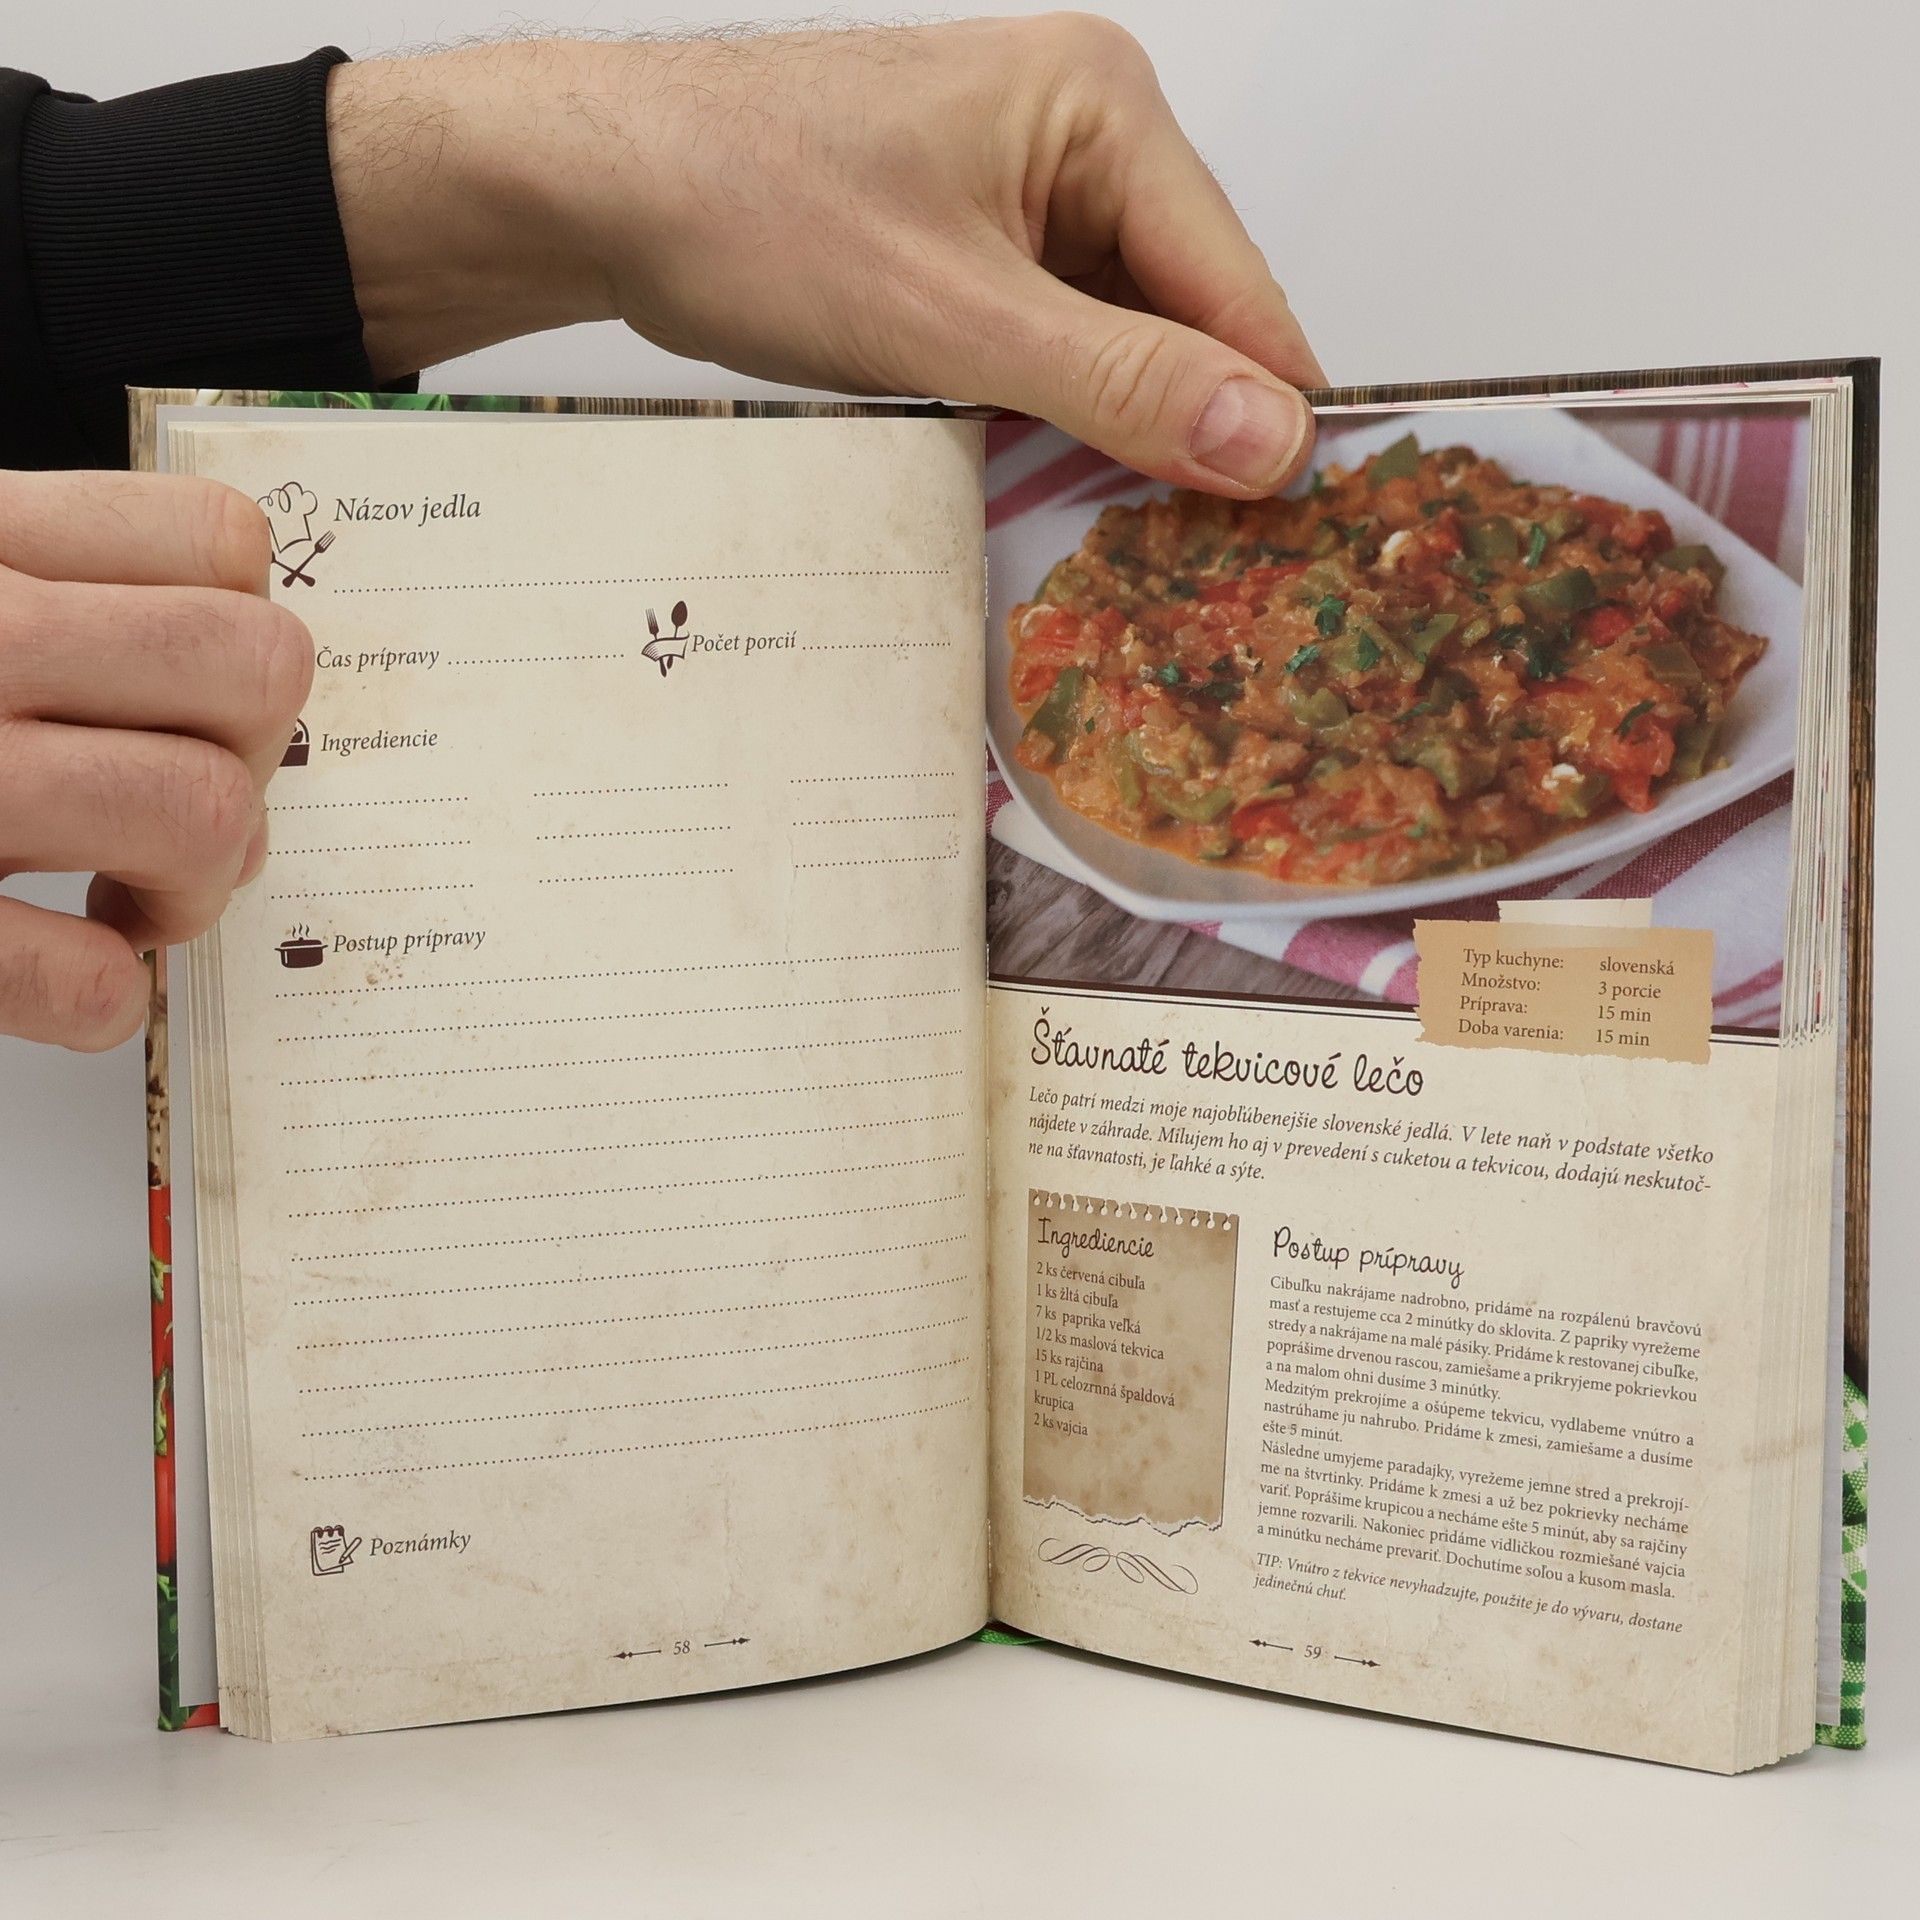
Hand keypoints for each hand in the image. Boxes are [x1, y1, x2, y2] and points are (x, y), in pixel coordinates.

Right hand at [0, 470, 311, 1048]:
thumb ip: (73, 594)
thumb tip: (250, 671)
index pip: (221, 541)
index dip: (242, 630)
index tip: (197, 693)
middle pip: (257, 670)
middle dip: (253, 758)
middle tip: (190, 807)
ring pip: (205, 812)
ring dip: (195, 885)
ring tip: (129, 896)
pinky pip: (84, 981)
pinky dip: (97, 999)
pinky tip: (57, 969)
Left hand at [329, 16, 1325, 495]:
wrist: (601, 191)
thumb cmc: (752, 209)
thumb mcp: (954, 319)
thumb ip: (1120, 383)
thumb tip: (1273, 440)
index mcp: (1103, 107)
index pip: (1238, 284)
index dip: (1266, 412)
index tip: (1293, 532)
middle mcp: (1080, 138)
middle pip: (1187, 315)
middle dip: (1188, 430)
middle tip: (1200, 564)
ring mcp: (1024, 191)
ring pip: (1120, 341)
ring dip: (1115, 434)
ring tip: (1126, 541)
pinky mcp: (974, 245)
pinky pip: (1052, 344)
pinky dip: (1054, 415)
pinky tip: (1045, 482)